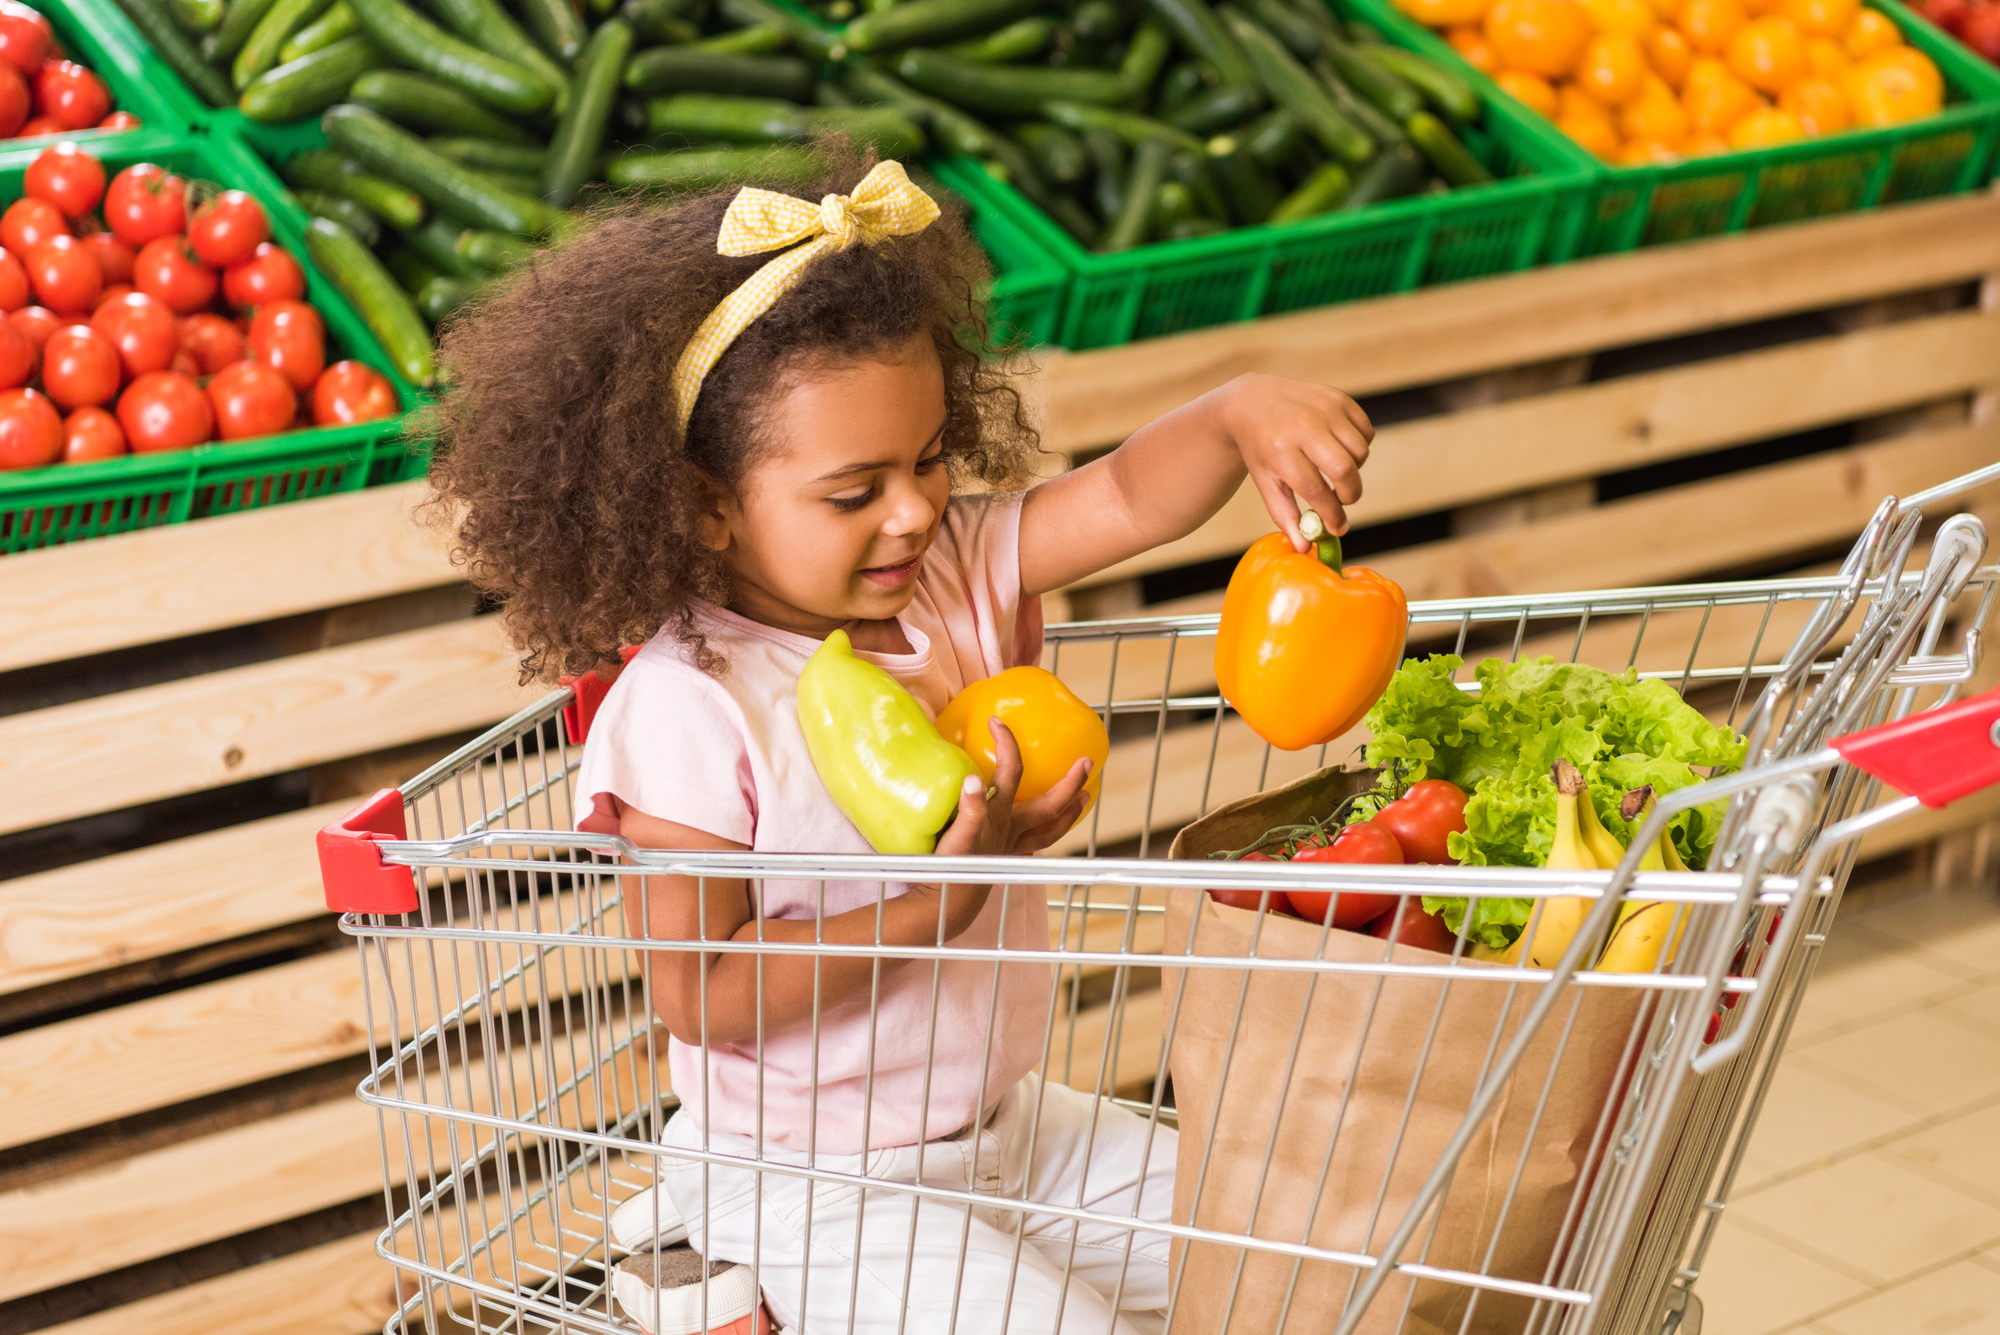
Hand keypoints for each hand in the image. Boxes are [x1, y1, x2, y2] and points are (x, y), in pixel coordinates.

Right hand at [920, 719, 1092, 938]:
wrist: (945, 904)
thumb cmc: (950, 869)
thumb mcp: (957, 837)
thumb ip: (969, 810)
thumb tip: (973, 779)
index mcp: (1000, 816)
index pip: (1011, 771)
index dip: (1007, 744)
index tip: (998, 722)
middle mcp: (1011, 830)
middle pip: (1050, 804)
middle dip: (1070, 782)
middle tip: (1087, 762)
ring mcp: (1011, 845)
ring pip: (1050, 829)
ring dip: (1070, 811)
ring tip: (1084, 797)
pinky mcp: (1005, 858)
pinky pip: (1034, 845)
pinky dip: (1044, 836)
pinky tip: (1044, 830)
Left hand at [1218, 373, 1373, 547]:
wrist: (1254, 402)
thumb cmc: (1261, 449)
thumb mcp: (1265, 482)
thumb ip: (1285, 515)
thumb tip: (1306, 548)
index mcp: (1281, 450)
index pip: (1316, 490)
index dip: (1331, 514)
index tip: (1337, 528)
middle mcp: (1304, 426)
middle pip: (1344, 470)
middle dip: (1350, 494)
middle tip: (1343, 500)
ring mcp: (1324, 408)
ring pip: (1360, 452)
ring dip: (1355, 471)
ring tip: (1335, 473)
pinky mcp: (1339, 397)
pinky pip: (1366, 431)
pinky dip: (1360, 447)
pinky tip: (1340, 449)